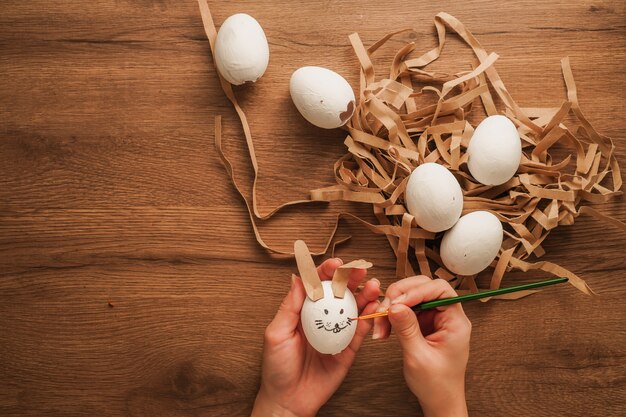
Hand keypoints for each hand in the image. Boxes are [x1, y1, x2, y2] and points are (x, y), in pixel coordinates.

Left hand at [252, 258, 380, 416]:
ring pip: (353, 308)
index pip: (317, 285)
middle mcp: (321, 318)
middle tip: (360, 269)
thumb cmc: (277, 368)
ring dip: (364, 294)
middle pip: (339, 292)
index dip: (327, 272)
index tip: (336, 263)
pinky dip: (369, 317)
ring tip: (373, 284)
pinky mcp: (348, 349)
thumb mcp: (276, 334)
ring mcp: (336, 332)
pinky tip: (375, 306)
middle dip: (350, 278)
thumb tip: (297, 278)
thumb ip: (289, 306)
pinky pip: (360, 330)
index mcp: (303, 311)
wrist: (289, 400)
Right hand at [372, 277, 470, 416]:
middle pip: (424, 288)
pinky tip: (384, 328)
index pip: (440, 290)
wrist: (439, 401)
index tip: (398, 302)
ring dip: (392, 307)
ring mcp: (434, 319)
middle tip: (384, 310)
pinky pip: (406, 310)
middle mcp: (447, 316)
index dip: (418, 290)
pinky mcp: (423, 324)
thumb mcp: (418, 356)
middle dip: (400, 296)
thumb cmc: (436, 384)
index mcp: (456, 322)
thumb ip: (407, 329)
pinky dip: (392, 316)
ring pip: (411, 297)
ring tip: (380, 325)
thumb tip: (394, 305)